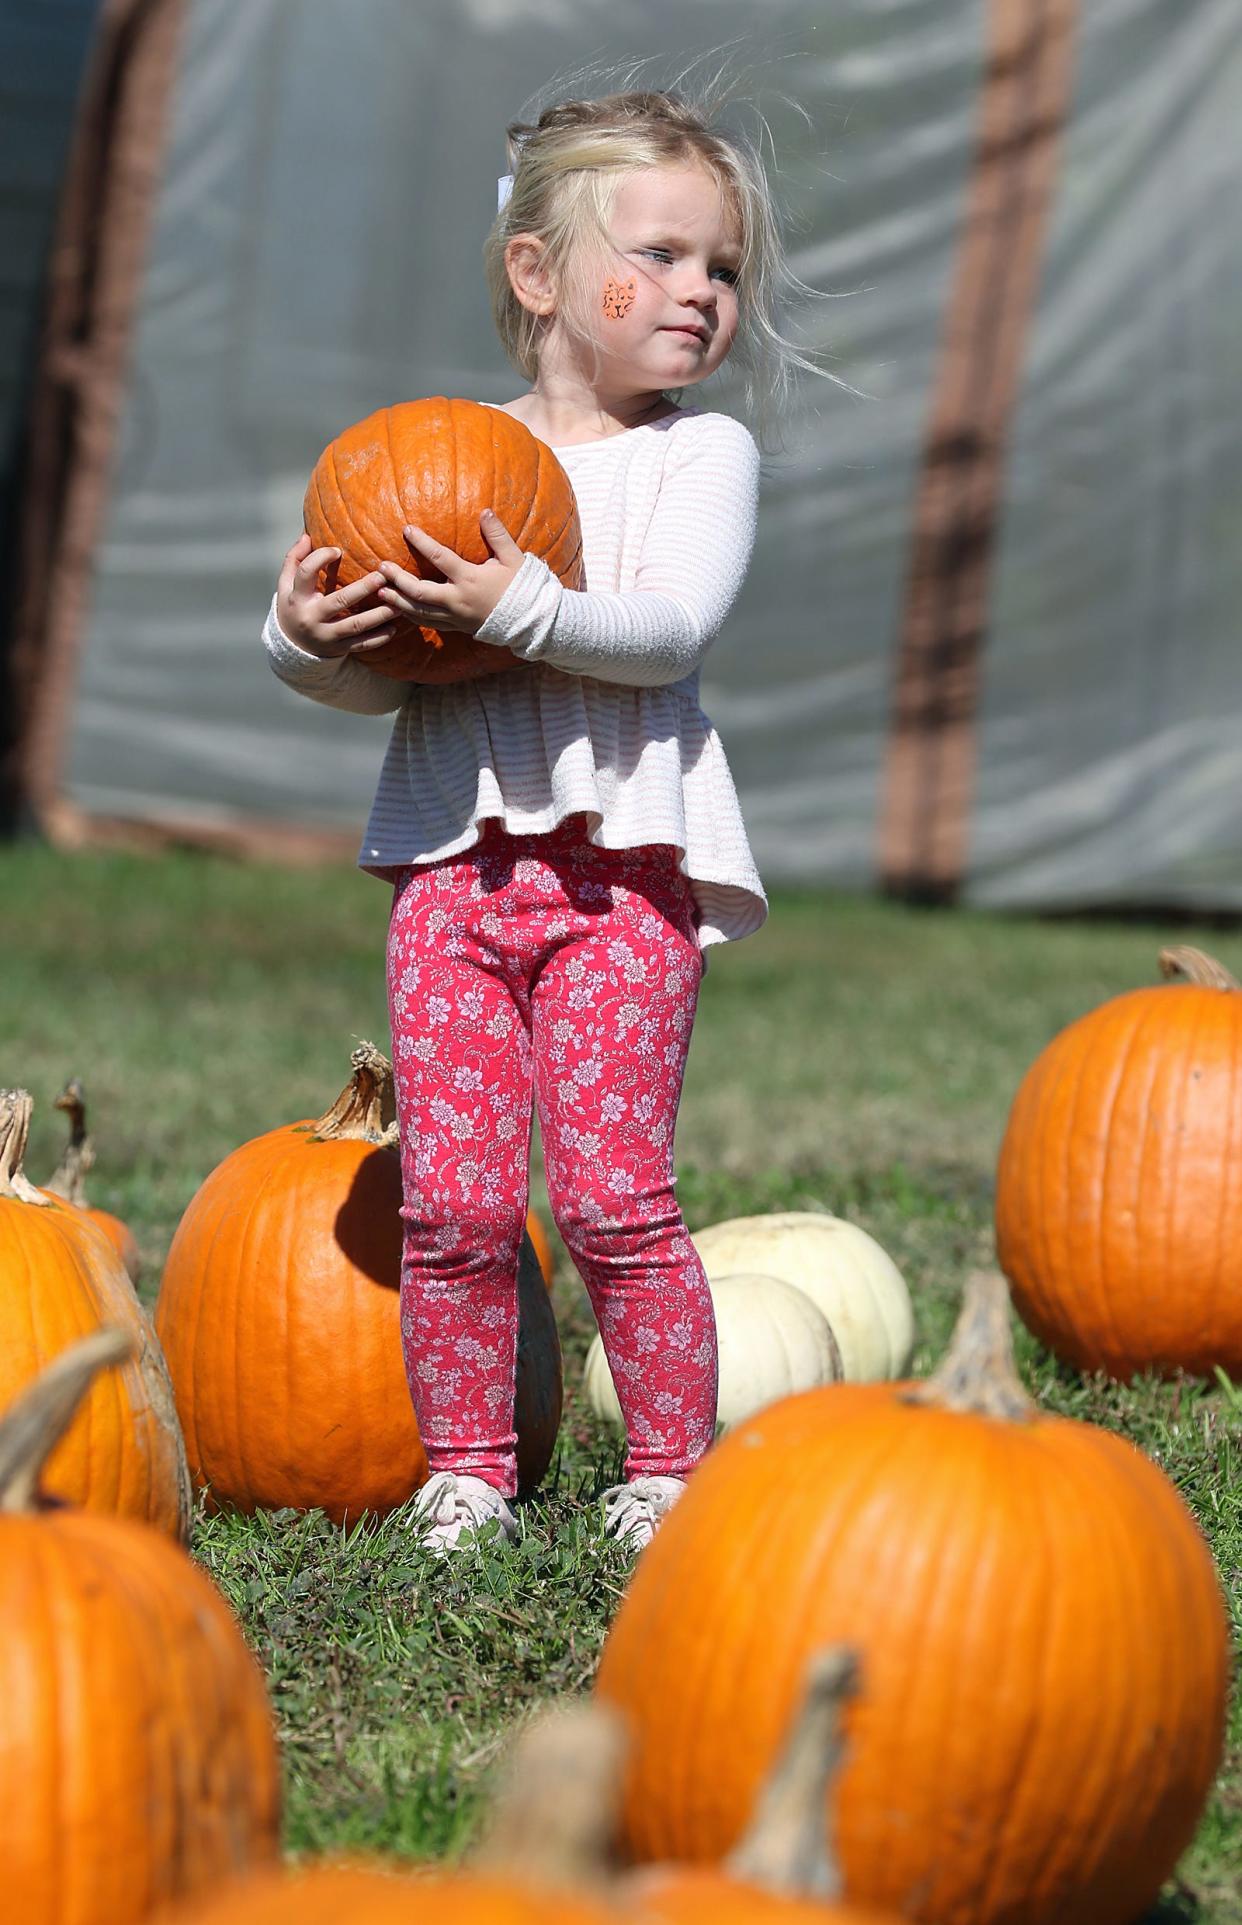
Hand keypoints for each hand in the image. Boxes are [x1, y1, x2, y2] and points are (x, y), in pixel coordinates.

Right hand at [276, 535, 399, 658]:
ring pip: (356, 625)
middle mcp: (311, 617)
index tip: (337, 550)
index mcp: (297, 597)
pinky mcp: (339, 649)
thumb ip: (294, 559)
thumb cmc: (294, 606)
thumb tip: (306, 535)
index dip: (320, 558)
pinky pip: (361, 645)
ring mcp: (327, 635)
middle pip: (339, 601)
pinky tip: (394, 627)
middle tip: (383, 576)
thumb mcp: (286, 584)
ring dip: (378, 615)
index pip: (306, 573)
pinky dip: (378, 638)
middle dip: (363, 588)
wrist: (293, 647)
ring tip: (398, 604)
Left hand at [355, 510, 524, 651]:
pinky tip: (398, 609)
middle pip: (419, 592)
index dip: (422, 543)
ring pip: (419, 612)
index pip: (440, 558)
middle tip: (381, 568)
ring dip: (397, 602)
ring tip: (380, 591)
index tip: (407, 529)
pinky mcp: (456, 627)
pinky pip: (428, 623)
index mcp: (470, 579)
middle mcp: (458, 600)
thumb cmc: (521, 587)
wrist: (529, 621)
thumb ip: (497, 535)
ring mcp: (455, 617)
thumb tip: (485, 511)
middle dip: (398, 580)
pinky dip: (411, 616)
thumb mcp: (513, 558)